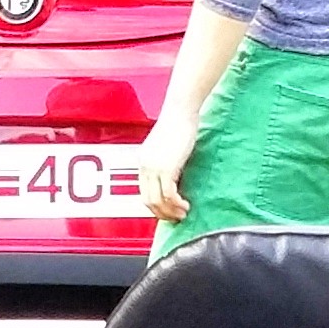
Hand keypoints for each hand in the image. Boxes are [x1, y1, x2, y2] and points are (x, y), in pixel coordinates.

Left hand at [135, 99, 198, 224]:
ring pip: (157, 201)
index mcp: (143, 160)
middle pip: (148, 200)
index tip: (168, 211)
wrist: (181, 109)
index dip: (156, 206)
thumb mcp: (168, 145)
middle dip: (162, 213)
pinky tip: (185, 205)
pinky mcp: (166, 168)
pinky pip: (168, 194)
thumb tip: (174, 174)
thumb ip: (166, 160)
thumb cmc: (178, 121)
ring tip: (183, 213)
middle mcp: (145, 165)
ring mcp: (154, 167)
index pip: (144, 191)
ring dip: (171, 211)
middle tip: (176, 217)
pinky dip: (177, 204)